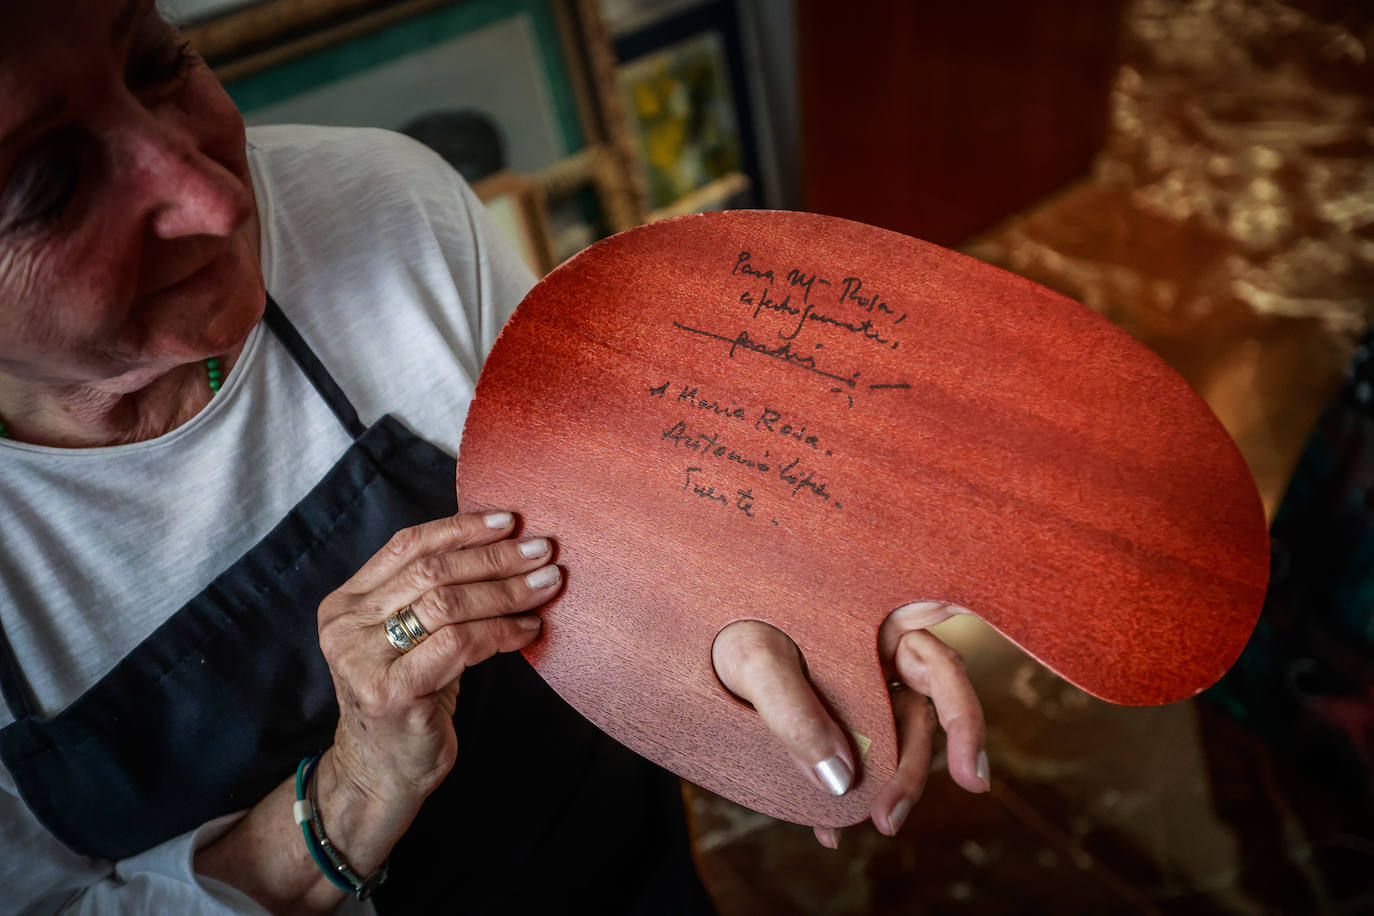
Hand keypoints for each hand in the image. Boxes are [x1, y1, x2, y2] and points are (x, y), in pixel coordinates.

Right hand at [317, 510, 558, 811]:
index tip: (510, 520)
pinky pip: (461, 644)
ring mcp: (364, 660)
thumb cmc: (409, 698)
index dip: (461, 527)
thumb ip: (432, 595)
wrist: (382, 774)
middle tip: (543, 551)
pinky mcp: (392, 691)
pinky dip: (502, 631)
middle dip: (495, 557)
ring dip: (506, 591)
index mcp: (345, 604)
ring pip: (448, 604)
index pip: (406, 545)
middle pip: (432, 571)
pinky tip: (529, 630)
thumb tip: (506, 546)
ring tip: (547, 585)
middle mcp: (346, 627)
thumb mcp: (410, 640)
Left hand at [711, 602, 987, 847]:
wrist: (684, 641)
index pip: (934, 641)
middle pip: (928, 701)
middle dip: (920, 763)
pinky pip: (862, 753)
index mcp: (874, 613)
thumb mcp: (751, 658)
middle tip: (892, 815)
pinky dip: (848, 791)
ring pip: (899, 734)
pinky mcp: (842, 713)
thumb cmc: (724, 626)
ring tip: (865, 823)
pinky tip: (828, 827)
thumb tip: (840, 780)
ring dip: (890, 783)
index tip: (969, 765)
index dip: (961, 688)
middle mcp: (880, 646)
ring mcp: (865, 682)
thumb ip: (792, 710)